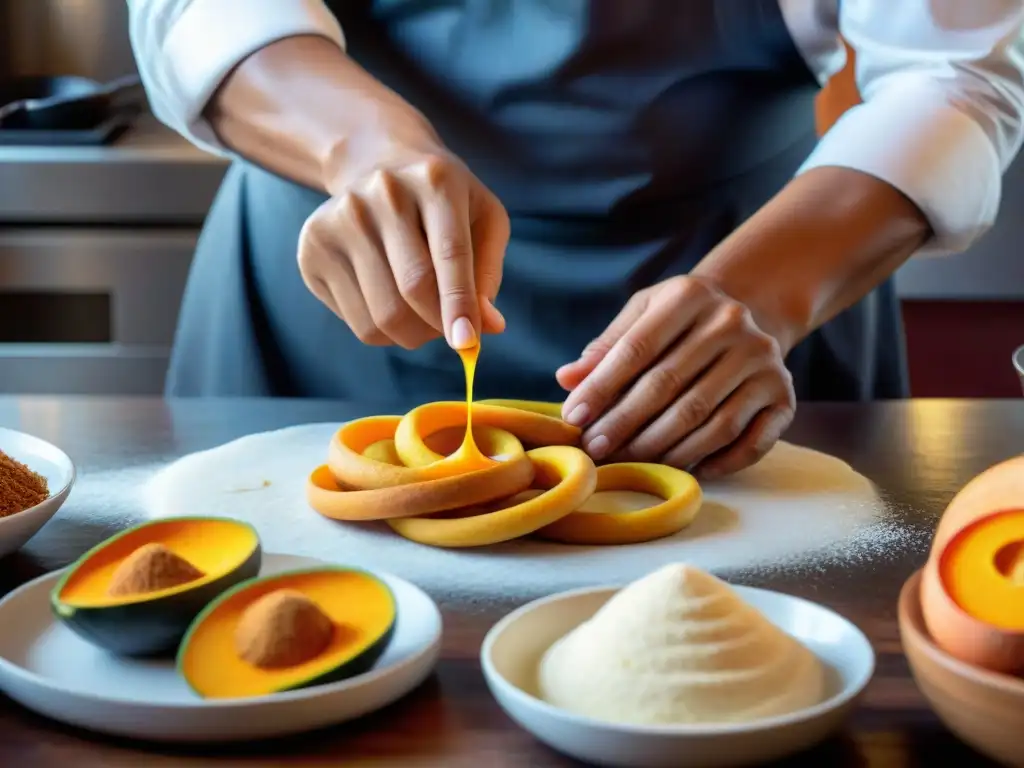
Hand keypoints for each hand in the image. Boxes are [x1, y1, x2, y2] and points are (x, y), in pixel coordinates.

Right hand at [297, 119, 508, 349]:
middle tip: (451, 331)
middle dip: (439, 326)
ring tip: (421, 314)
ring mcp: (339, 218)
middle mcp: (382, 192)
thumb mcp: (483, 221)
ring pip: (382, 316)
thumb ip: (488, 274)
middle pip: (413, 288)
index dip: (459, 303)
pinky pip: (356, 322)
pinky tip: (389, 302)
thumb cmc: (443, 203)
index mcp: (435, 180)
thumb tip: (488, 327)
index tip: (467, 343)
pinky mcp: (312, 247)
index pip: (450, 254)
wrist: (377, 165)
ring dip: (412, 334)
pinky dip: (383, 331)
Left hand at [555, 277, 795, 478]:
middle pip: (668, 387)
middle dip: (624, 424)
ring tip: (630, 462)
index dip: (601, 388)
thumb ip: (606, 347)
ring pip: (706, 420)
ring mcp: (763, 360)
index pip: (636, 349)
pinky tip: (685, 469)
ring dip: (663, 450)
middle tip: (595, 450)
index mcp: (690, 296)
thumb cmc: (679, 320)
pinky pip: (748, 441)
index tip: (573, 418)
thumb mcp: (643, 316)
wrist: (750, 310)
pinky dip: (716, 462)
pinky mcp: (784, 394)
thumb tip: (567, 379)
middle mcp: (732, 323)